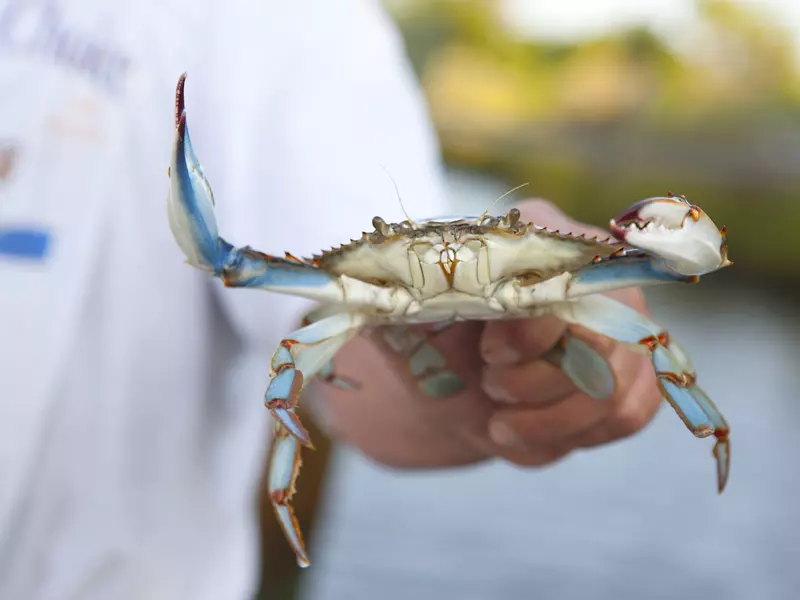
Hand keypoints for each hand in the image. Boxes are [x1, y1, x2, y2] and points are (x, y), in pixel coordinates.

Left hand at [317, 199, 663, 470]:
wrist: (453, 388)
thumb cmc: (428, 344)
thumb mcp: (402, 316)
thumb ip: (394, 296)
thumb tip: (370, 289)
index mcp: (535, 237)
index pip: (566, 284)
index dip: (530, 333)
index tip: (488, 354)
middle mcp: (593, 272)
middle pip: (602, 341)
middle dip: (537, 382)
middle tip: (491, 386)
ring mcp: (624, 322)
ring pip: (613, 389)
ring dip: (547, 420)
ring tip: (499, 420)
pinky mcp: (634, 373)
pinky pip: (626, 413)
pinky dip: (569, 435)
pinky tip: (526, 429)